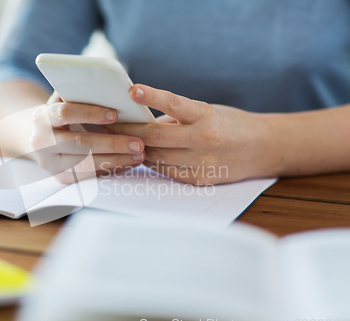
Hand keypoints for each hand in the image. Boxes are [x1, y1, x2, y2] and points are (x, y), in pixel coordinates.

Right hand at [29, 92, 144, 182]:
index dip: (90, 113)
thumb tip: (108, 86)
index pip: (65, 113)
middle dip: (112, 143)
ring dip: (116, 159)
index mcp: (41, 117)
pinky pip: (90, 176)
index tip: (115, 114)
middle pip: (80, 143)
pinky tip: (129, 163)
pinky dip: (111, 169)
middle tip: (138, 142)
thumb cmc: (62, 114)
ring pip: (87, 164)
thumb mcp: (64, 101)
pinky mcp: (61, 177)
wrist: (42, 139)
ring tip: (139, 154)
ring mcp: (50, 163)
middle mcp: (41, 142)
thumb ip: (80, 94)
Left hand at [104, 84, 272, 184]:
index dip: (152, 96)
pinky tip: (140, 154)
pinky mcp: (198, 179)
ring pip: (155, 157)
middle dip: (129, 130)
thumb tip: (144, 122)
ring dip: (135, 147)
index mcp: (207, 117)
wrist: (262, 149)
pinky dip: (150, 161)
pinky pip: (164, 171)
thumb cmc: (230, 124)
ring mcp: (201, 163)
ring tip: (117, 138)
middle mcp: (204, 140)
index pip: (175, 104)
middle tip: (108, 123)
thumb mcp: (207, 111)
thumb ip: (177, 117)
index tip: (132, 90)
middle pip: (156, 137)